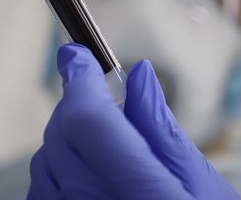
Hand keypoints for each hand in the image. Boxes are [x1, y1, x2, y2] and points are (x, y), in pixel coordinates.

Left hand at [28, 44, 238, 198]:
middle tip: (106, 100)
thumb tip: (138, 74)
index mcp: (138, 190)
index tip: (78, 55)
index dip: (80, 79)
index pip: (89, 120)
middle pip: (62, 133)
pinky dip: (57, 170)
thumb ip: (161, 129)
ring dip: (67, 137)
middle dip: (78, 104)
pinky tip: (86, 175)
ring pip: (45, 160)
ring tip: (104, 143)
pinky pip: (41, 192)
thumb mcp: (199, 185)